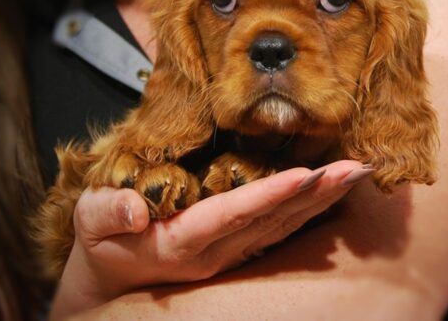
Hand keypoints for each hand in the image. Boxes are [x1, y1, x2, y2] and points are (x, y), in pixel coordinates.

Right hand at [49, 160, 372, 319]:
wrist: (115, 279)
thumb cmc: (105, 243)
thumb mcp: (91, 223)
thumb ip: (107, 213)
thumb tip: (130, 206)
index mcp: (182, 241)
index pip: (232, 214)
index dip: (269, 196)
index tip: (305, 174)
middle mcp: (216, 250)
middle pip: (274, 219)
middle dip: (316, 193)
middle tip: (356, 168)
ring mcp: (231, 253)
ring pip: (284, 225)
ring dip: (321, 200)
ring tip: (355, 175)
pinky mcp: (237, 248)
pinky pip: (279, 230)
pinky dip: (308, 210)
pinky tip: (329, 191)